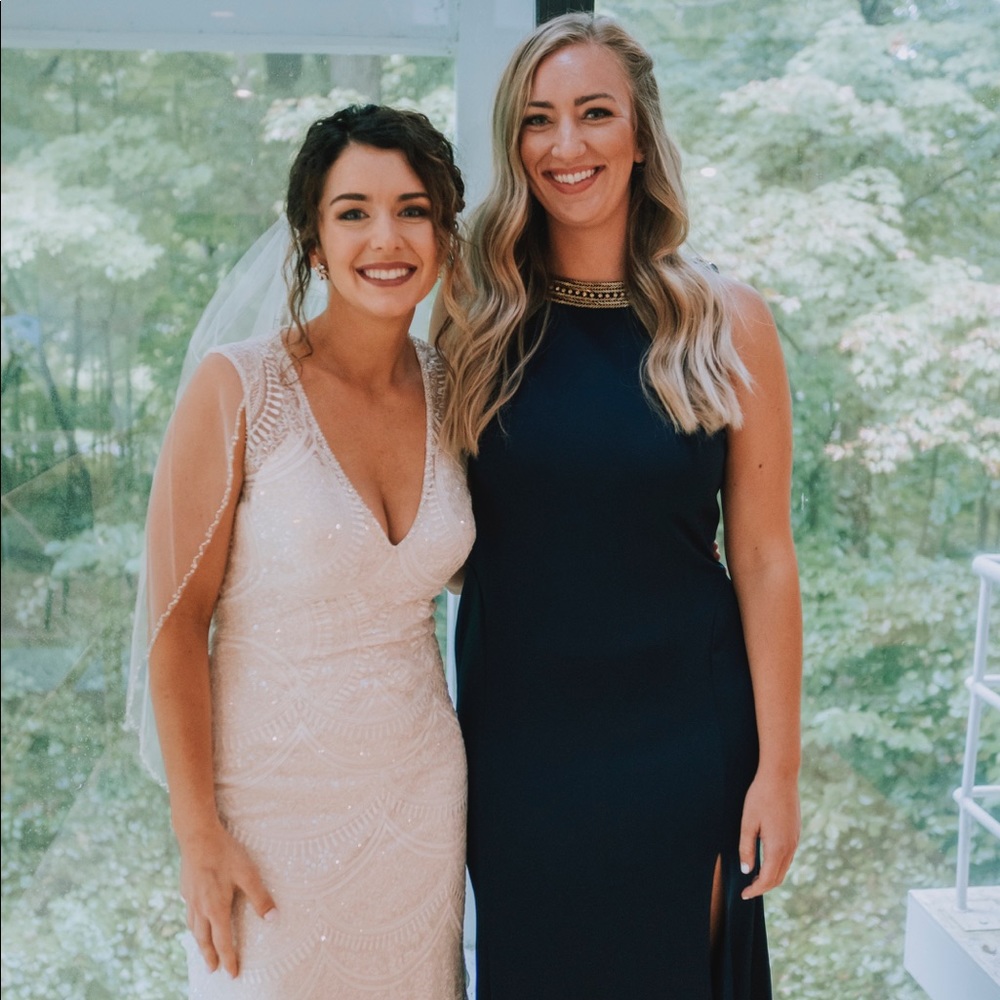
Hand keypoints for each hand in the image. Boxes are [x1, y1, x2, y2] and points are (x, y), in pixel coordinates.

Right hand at [178, 822, 276, 976]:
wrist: (197, 836)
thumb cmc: (225, 854)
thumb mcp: (248, 874)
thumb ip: (260, 897)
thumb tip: (273, 919)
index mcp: (216, 908)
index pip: (223, 941)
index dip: (229, 958)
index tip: (233, 973)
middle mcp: (201, 908)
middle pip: (204, 940)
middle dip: (210, 956)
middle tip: (213, 970)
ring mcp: (191, 899)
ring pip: (194, 929)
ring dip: (200, 943)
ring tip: (203, 950)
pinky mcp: (186, 889)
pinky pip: (189, 915)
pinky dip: (193, 925)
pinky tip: (196, 920)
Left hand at [738, 770, 799, 899]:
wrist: (781, 776)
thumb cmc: (760, 797)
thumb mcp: (748, 822)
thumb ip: (747, 848)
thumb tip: (746, 871)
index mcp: (777, 847)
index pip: (767, 879)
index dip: (755, 890)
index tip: (743, 895)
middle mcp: (790, 847)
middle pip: (778, 877)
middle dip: (763, 887)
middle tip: (748, 890)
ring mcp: (796, 840)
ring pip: (785, 867)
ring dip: (771, 877)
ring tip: (755, 878)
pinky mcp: (796, 832)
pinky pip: (788, 856)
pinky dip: (778, 865)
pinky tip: (766, 861)